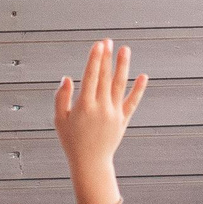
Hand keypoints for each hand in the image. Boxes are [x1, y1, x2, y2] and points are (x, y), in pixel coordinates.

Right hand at [54, 40, 147, 173]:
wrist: (90, 163)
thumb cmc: (71, 141)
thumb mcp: (59, 119)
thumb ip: (61, 98)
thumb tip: (67, 78)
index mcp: (84, 106)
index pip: (90, 77)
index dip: (94, 59)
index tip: (98, 45)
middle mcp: (101, 108)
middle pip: (105, 77)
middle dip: (106, 58)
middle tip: (108, 41)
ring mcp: (114, 114)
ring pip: (120, 86)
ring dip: (123, 66)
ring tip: (125, 50)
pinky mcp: (123, 120)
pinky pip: (132, 102)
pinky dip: (138, 89)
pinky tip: (143, 76)